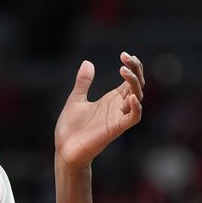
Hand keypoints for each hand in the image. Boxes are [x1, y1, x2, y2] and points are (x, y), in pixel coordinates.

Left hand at [54, 52, 144, 168]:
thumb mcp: (75, 100)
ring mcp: (118, 117)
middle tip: (127, 58)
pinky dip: (135, 108)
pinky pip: (132, 118)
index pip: (129, 80)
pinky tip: (130, 97)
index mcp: (111, 100)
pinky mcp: (116, 129)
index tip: (124, 54)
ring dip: (134, 84)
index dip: (132, 66)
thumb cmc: (71, 128)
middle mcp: (118, 107)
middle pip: (137, 86)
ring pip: (137, 98)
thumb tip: (87, 63)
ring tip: (124, 70)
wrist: (64, 149)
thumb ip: (83, 83)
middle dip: (136, 70)